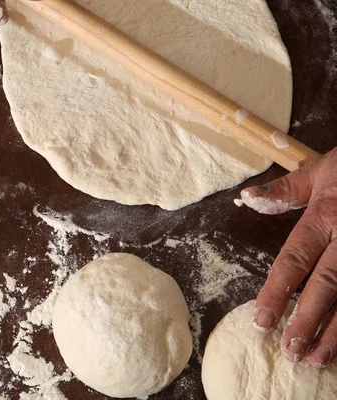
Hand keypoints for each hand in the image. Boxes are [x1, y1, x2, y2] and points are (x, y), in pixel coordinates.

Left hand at [240, 149, 336, 367]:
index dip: (277, 291)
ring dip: (336, 331)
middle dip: (308, 320)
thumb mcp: (320, 170)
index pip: (295, 258)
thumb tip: (247, 198)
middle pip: (327, 285)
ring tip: (317, 358)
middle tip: (289, 350)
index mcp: (325, 216)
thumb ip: (285, 190)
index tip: (261, 319)